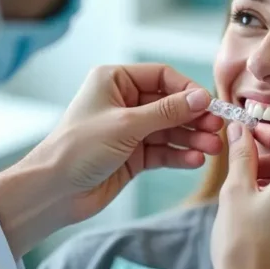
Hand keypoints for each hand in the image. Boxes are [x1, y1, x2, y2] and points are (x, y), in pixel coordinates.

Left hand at [0, 64, 222, 256]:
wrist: (53, 192)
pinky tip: (194, 161)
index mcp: (114, 80)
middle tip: (217, 130)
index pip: (162, 76)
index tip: (209, 105)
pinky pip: (163, 150)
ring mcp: (129, 129)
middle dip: (194, 118)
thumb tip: (201, 98)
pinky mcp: (133, 155)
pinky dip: (179, 155)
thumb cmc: (78, 149)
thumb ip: (167, 111)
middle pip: (170, 104)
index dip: (187, 90)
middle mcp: (123, 101)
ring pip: (170, 129)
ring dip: (192, 138)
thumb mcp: (126, 125)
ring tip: (212, 149)